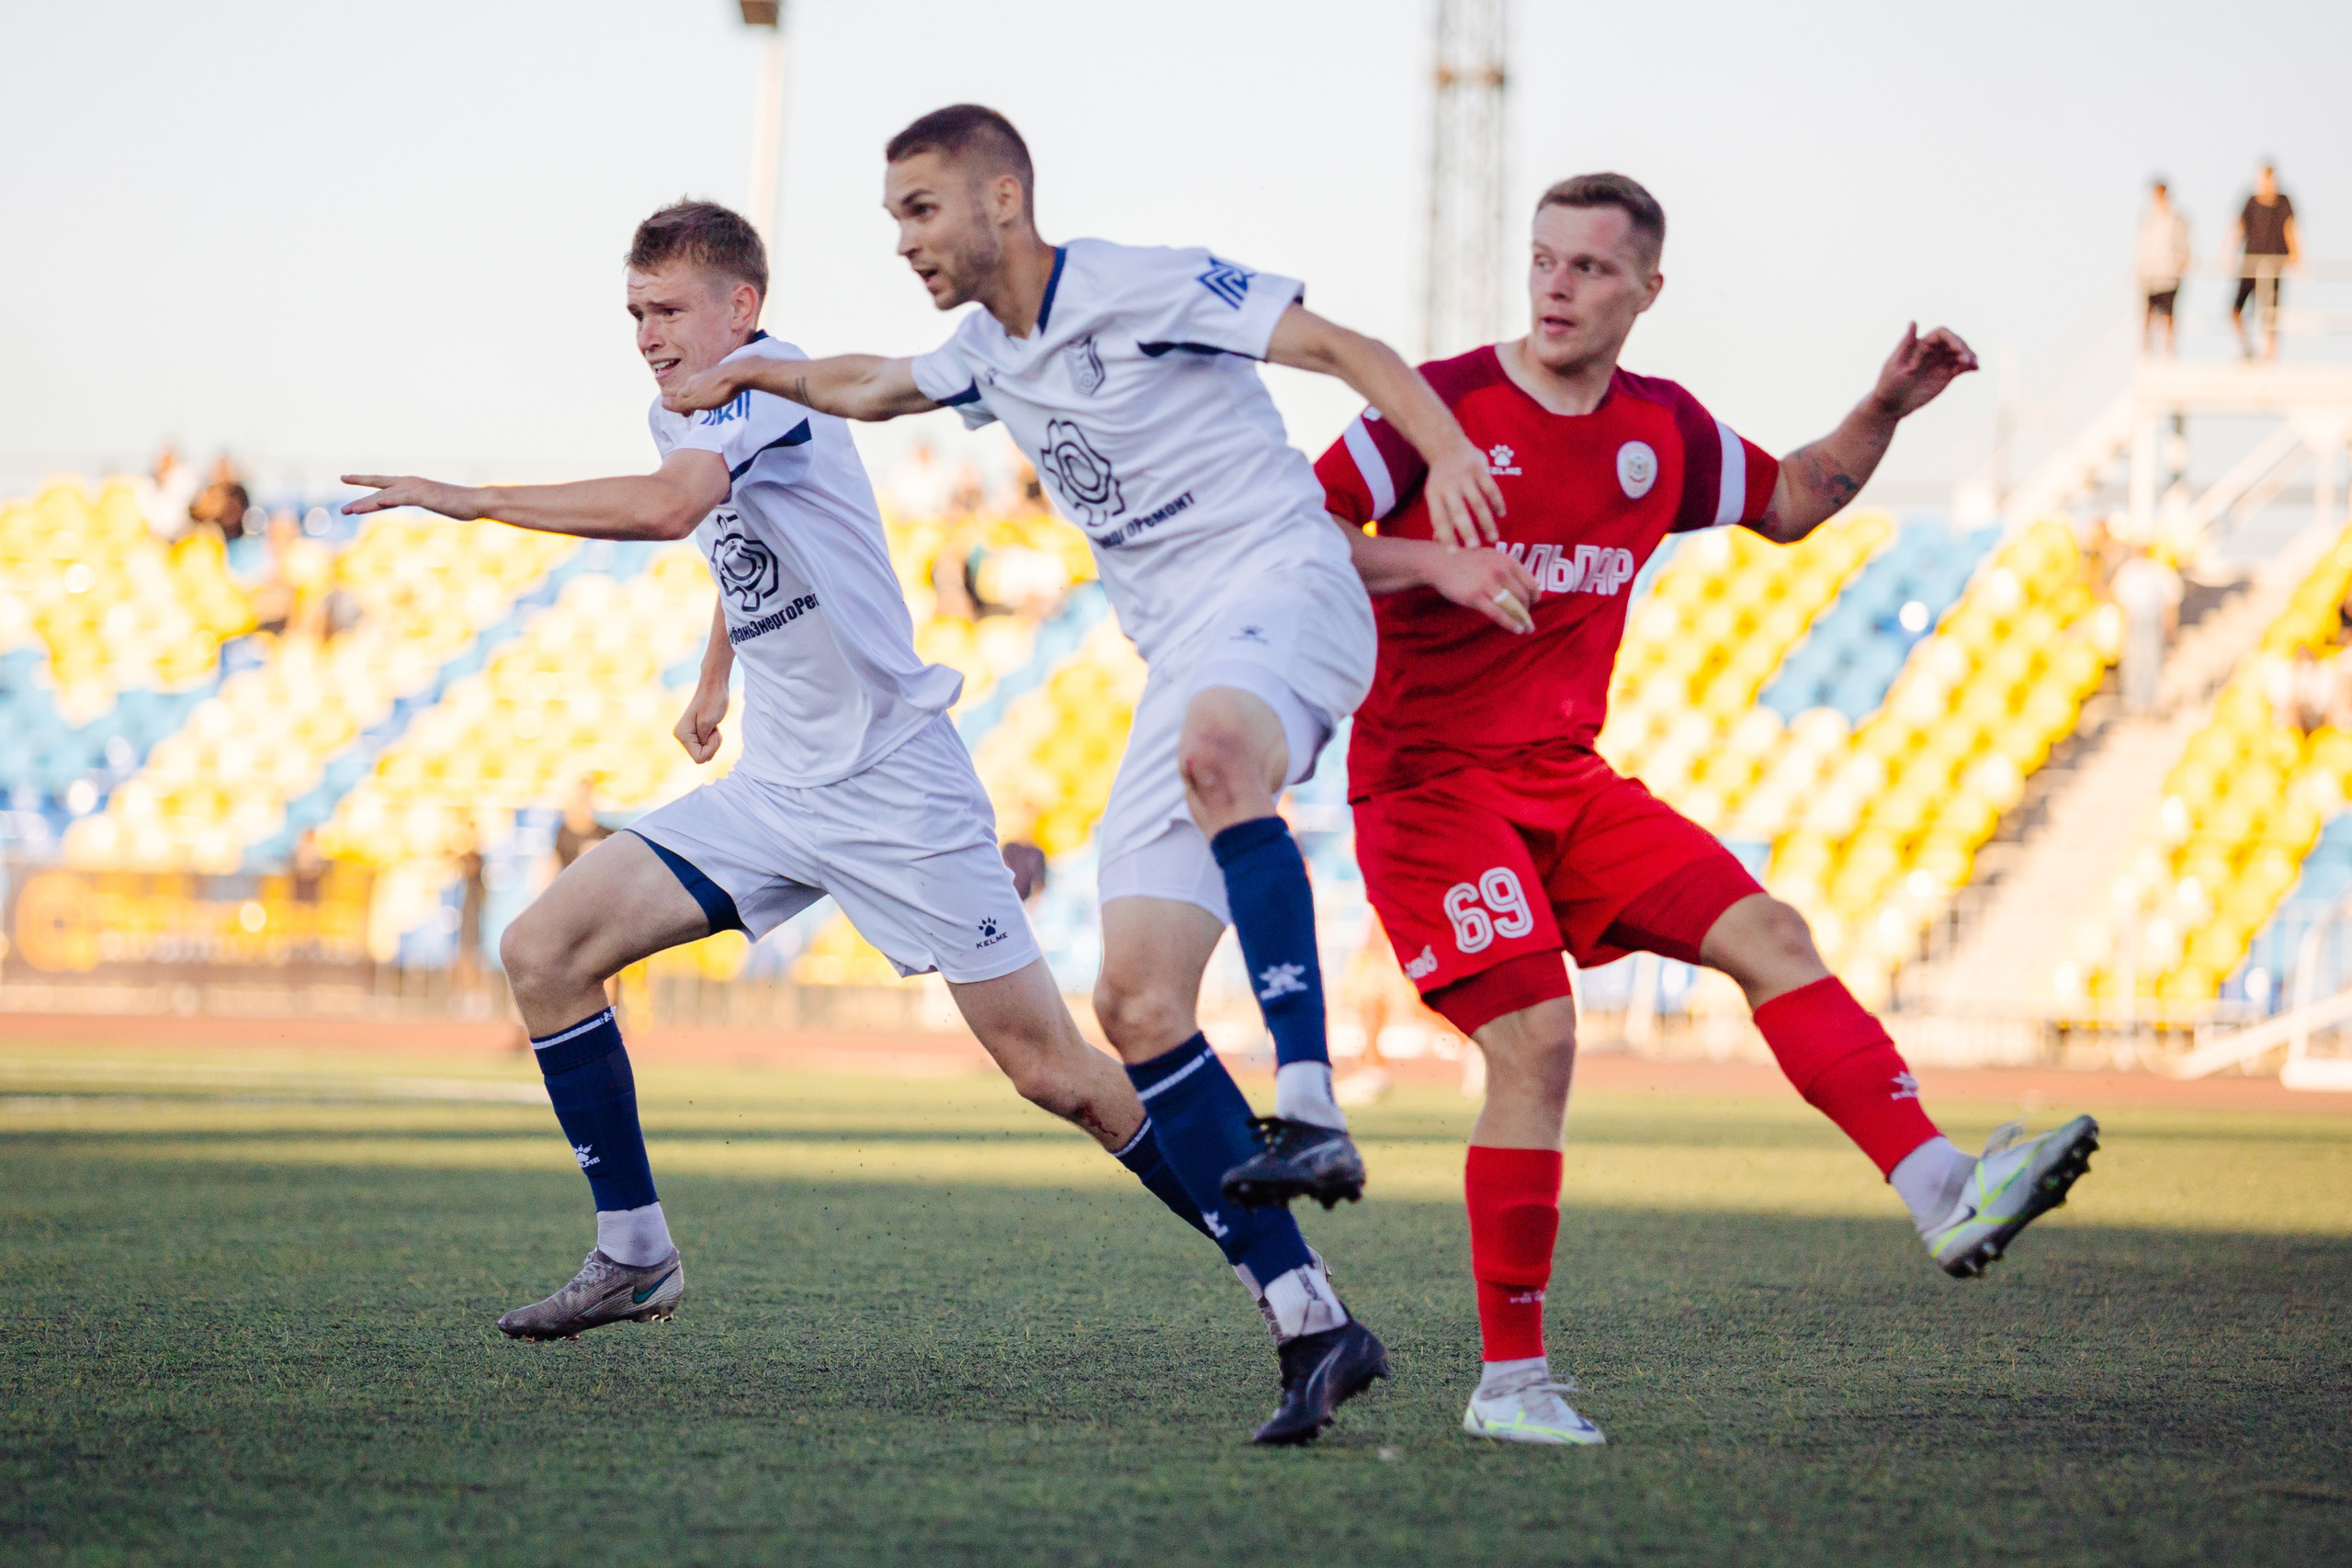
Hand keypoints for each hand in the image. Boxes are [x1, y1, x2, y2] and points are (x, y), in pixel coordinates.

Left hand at [340, 475, 484, 519]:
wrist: (477, 501)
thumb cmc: (461, 504)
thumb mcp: (437, 502)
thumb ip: (426, 500)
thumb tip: (424, 501)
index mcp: (413, 485)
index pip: (383, 483)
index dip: (363, 482)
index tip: (345, 479)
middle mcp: (411, 483)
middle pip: (378, 487)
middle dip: (357, 491)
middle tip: (341, 499)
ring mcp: (416, 489)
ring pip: (384, 496)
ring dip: (365, 503)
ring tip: (349, 510)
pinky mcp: (423, 496)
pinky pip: (400, 499)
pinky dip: (387, 500)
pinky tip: (374, 503)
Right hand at [663, 360, 752, 414]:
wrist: (740, 374)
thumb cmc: (718, 390)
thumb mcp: (696, 401)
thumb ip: (680, 403)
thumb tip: (662, 403)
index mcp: (688, 385)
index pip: (678, 397)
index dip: (680, 407)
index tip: (686, 416)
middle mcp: (696, 378)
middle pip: (687, 391)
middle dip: (688, 401)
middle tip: (693, 411)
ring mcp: (708, 375)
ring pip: (698, 387)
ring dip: (698, 396)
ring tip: (705, 404)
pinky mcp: (720, 374)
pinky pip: (710, 384)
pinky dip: (709, 391)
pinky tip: (716, 393)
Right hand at [673, 681, 728, 762]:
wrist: (714, 685)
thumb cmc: (713, 701)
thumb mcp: (708, 724)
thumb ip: (703, 743)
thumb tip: (701, 758)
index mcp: (681, 735)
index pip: (699, 758)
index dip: (711, 749)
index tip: (713, 732)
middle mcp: (681, 736)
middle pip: (701, 757)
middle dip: (713, 746)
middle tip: (715, 729)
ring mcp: (687, 735)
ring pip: (704, 752)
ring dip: (714, 742)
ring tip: (714, 726)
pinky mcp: (694, 733)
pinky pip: (706, 746)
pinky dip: (713, 740)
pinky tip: (713, 727)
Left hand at [1422, 441, 1505, 548]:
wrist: (1446, 445)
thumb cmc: (1441, 478)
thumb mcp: (1434, 493)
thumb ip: (1439, 515)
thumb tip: (1438, 541)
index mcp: (1434, 493)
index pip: (1439, 518)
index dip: (1446, 536)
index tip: (1454, 553)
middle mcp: (1449, 485)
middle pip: (1458, 512)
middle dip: (1467, 531)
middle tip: (1475, 549)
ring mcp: (1465, 475)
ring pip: (1478, 502)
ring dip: (1486, 521)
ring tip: (1493, 538)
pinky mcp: (1479, 468)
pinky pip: (1491, 488)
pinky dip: (1497, 502)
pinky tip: (1502, 515)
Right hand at [1425, 545, 1538, 633]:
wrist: (1440, 563)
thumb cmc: (1465, 561)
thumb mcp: (1490, 556)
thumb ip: (1505, 567)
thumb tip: (1520, 584)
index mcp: (1506, 560)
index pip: (1530, 581)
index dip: (1535, 596)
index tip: (1533, 603)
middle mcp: (1501, 570)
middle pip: (1523, 596)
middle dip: (1527, 609)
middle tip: (1526, 617)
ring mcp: (1488, 584)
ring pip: (1513, 606)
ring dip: (1523, 619)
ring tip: (1527, 628)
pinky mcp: (1476, 596)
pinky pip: (1499, 614)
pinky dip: (1511, 624)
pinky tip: (1517, 630)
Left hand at [1867, 324, 1978, 420]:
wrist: (1891, 405)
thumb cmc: (1889, 383)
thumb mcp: (1896, 364)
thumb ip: (1907, 343)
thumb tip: (1913, 321)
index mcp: (1921, 344)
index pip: (1942, 333)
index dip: (1952, 338)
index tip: (1958, 350)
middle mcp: (1933, 351)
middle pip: (1955, 342)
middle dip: (1963, 348)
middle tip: (1967, 360)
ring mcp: (1940, 362)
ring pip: (1961, 354)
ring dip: (1969, 356)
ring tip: (1972, 365)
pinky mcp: (1946, 375)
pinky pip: (1961, 367)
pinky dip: (1970, 366)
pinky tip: (1975, 369)